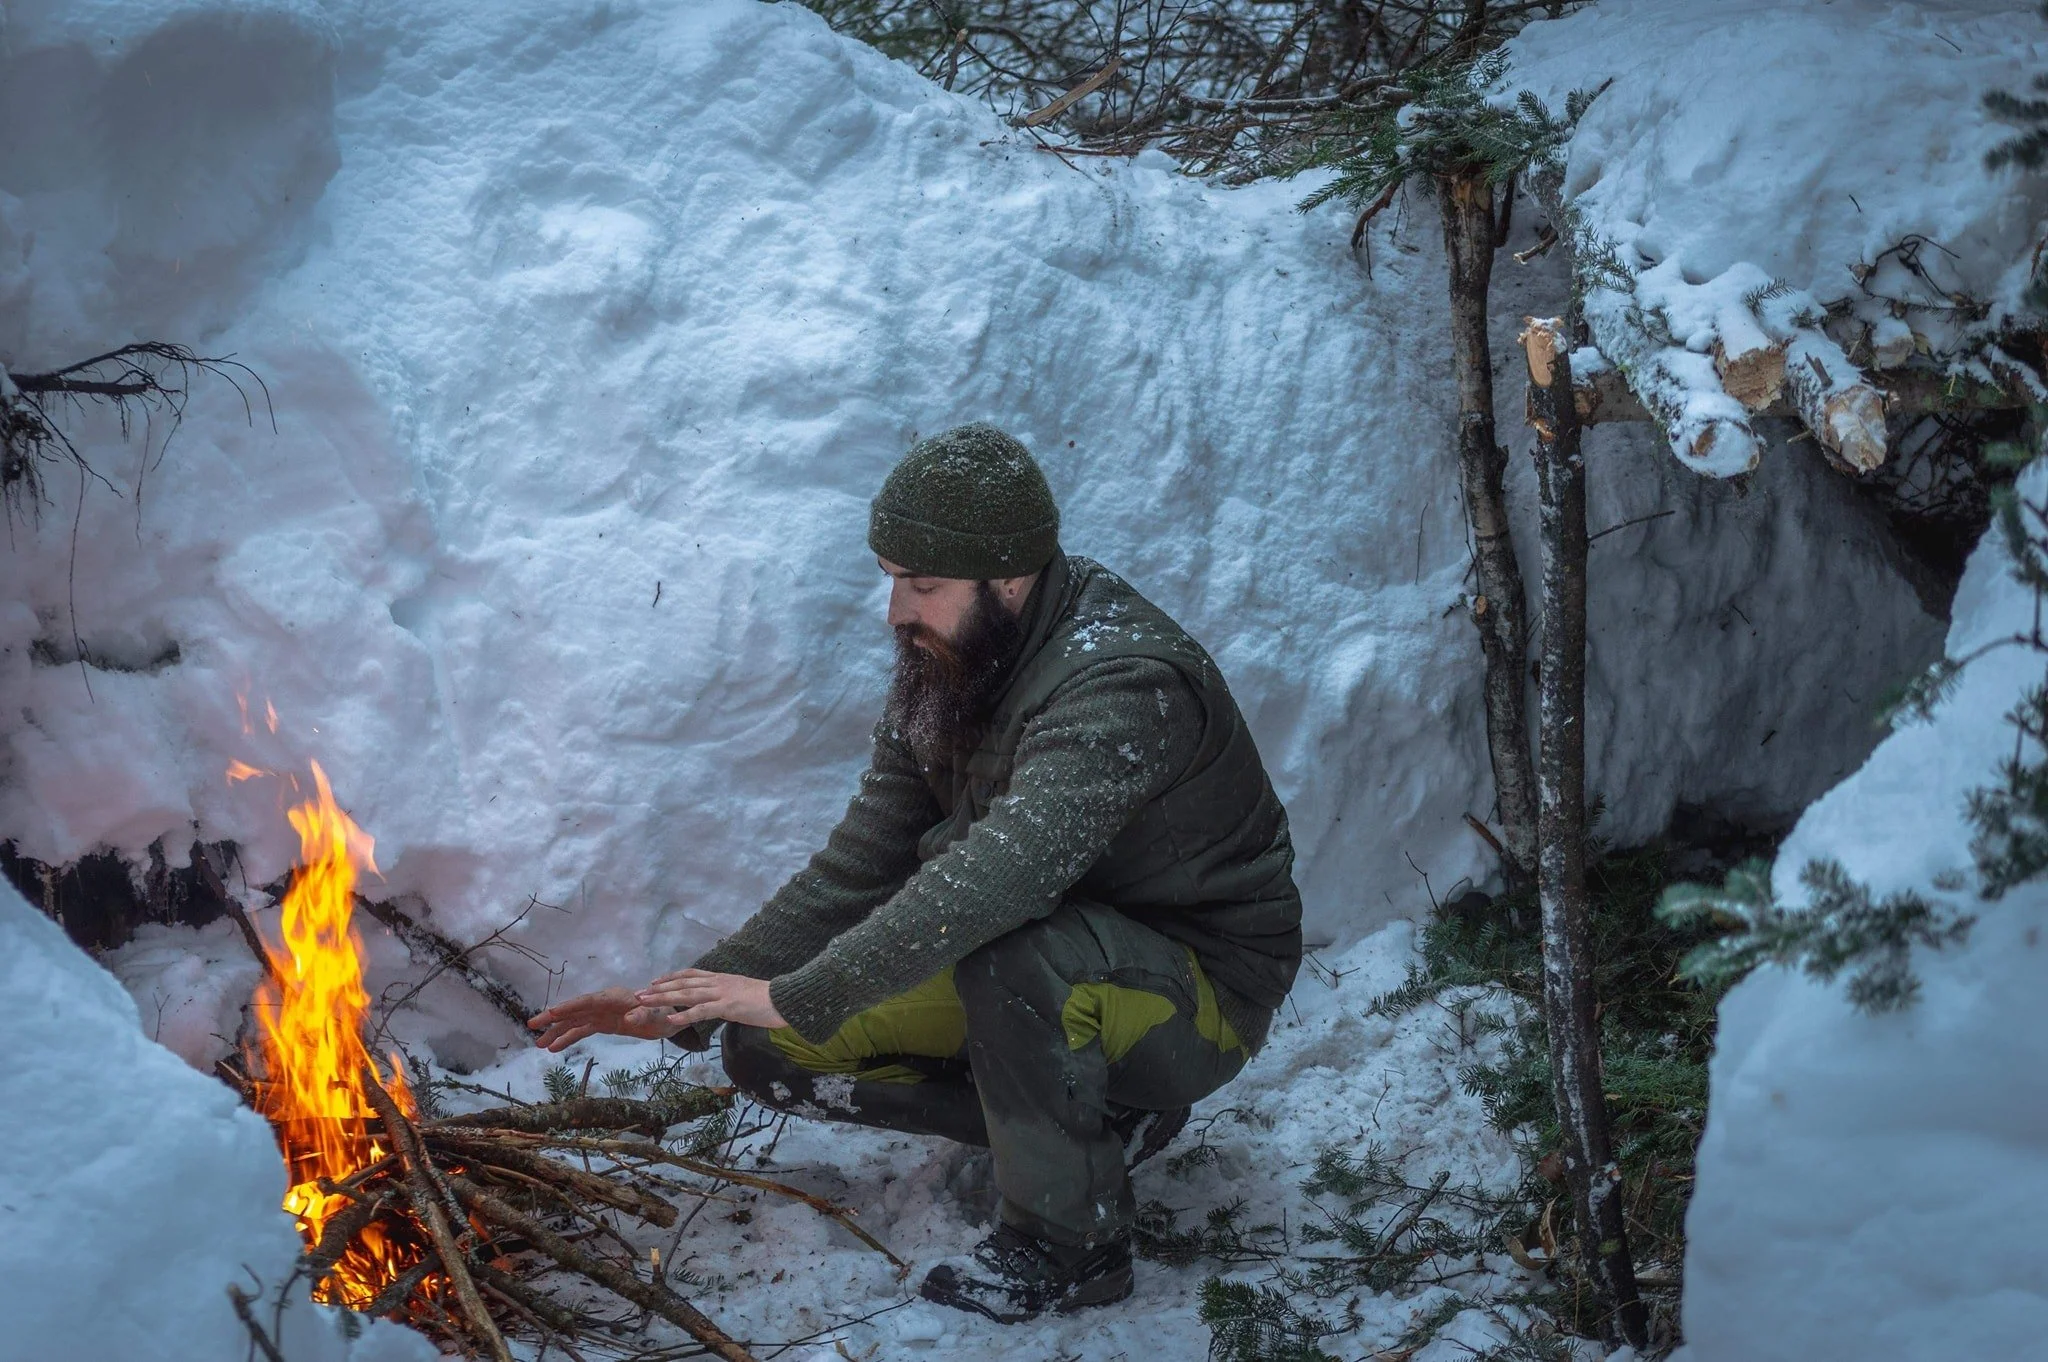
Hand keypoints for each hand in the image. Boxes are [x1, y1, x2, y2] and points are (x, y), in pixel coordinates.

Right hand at [527, 987, 677, 1051]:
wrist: (669, 1018)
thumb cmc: (665, 1013)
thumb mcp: (658, 1015)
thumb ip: (645, 1014)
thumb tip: (630, 1016)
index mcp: (615, 997)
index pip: (588, 1001)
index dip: (570, 1007)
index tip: (552, 1013)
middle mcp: (604, 1003)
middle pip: (575, 1010)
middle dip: (554, 1017)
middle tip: (532, 1025)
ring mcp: (602, 1014)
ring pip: (574, 1021)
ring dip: (557, 1032)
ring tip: (538, 1044)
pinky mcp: (603, 1024)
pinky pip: (581, 1030)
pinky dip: (568, 1038)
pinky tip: (554, 1048)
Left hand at [636, 969, 787, 1030]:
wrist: (785, 999)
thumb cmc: (769, 1000)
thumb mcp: (744, 993)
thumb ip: (729, 996)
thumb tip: (721, 1002)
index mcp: (722, 979)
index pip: (691, 974)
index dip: (671, 977)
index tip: (654, 981)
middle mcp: (718, 982)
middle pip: (683, 983)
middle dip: (659, 989)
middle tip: (638, 994)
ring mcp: (722, 993)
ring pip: (687, 994)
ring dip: (664, 998)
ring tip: (645, 1002)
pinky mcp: (728, 1006)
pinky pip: (702, 1011)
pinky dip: (685, 1015)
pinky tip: (671, 1019)